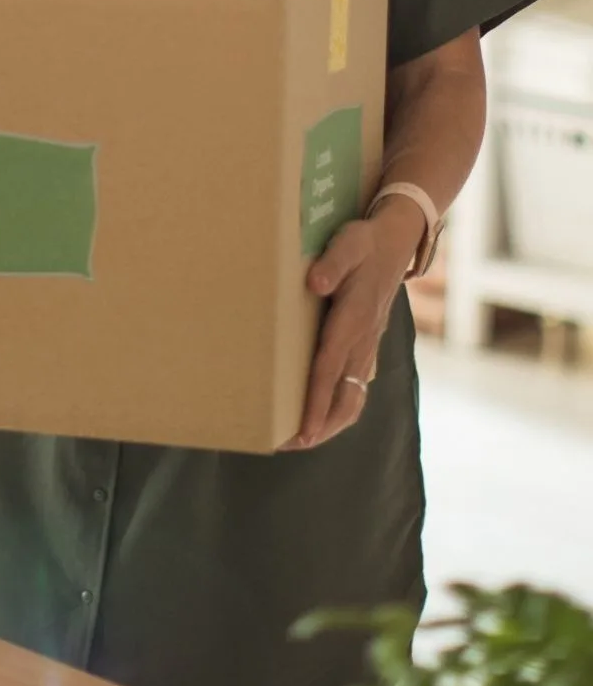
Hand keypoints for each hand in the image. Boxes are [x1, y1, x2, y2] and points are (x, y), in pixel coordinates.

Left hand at [282, 196, 425, 450]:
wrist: (398, 241)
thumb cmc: (364, 242)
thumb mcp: (348, 243)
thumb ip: (333, 262)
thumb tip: (315, 282)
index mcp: (352, 320)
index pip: (329, 370)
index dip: (315, 402)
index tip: (301, 431)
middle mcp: (362, 341)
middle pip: (344, 396)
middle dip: (319, 425)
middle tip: (288, 444)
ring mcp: (367, 347)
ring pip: (353, 397)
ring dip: (329, 422)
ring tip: (300, 440)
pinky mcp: (366, 346)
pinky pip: (355, 386)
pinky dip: (338, 407)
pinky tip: (320, 418)